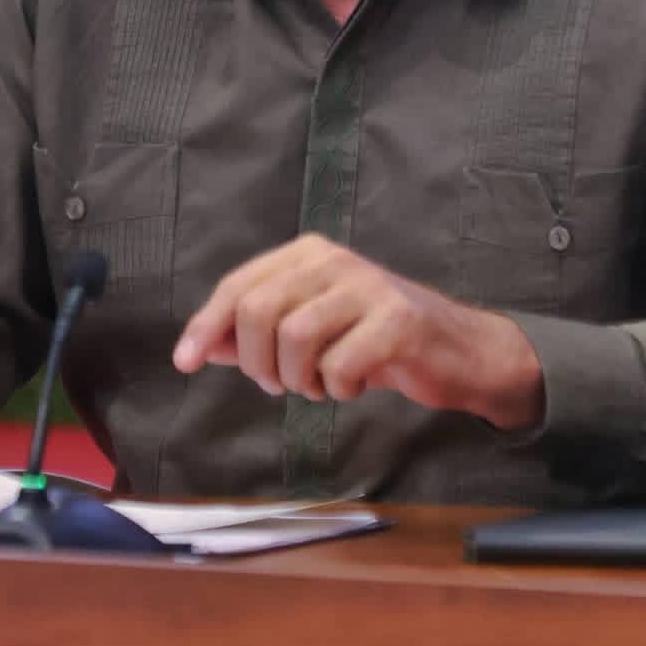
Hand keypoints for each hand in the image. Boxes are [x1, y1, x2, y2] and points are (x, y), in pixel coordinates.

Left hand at [171, 233, 543, 430]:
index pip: (238, 286)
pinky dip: (337, 390)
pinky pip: (339, 366)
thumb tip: (207, 346)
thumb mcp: (313, 329)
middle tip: (277, 386)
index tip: (185, 363)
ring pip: (294, 338)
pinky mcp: (398, 321)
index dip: (207, 326)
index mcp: (307, 255)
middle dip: (257, 362)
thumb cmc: (377, 340)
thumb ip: (259, 333)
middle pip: (258, 311)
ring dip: (297, 379)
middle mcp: (334, 260)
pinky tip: (354, 386)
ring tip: (318, 386)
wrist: (460, 351)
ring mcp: (368, 287)